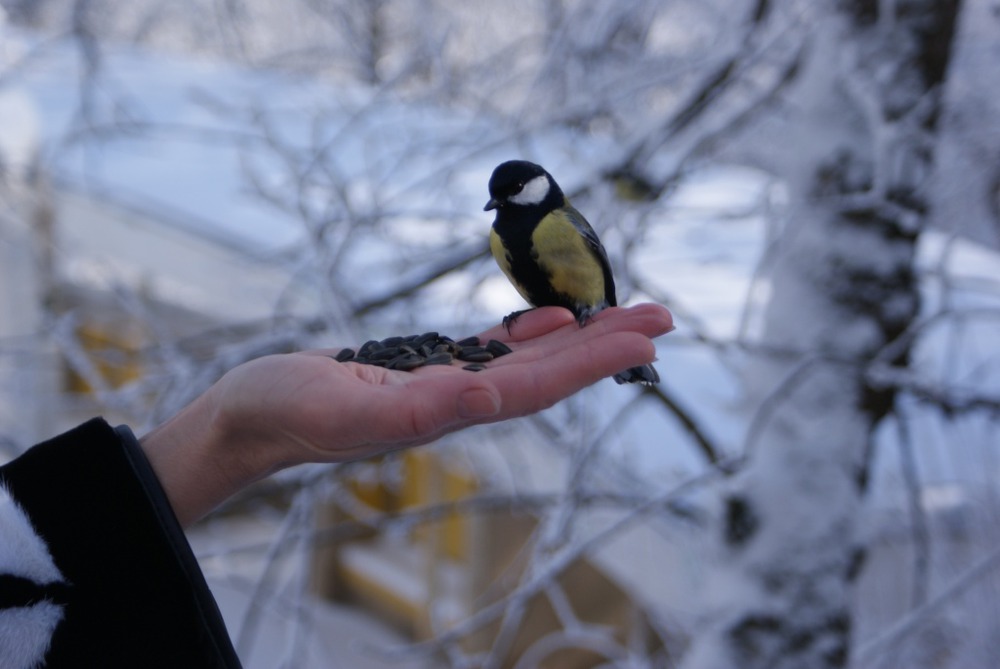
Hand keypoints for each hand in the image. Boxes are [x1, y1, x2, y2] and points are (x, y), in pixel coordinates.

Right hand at [140, 304, 672, 525]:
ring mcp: (445, 385)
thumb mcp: (345, 409)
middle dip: (606, 343)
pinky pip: (489, 348)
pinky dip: (527, 333)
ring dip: (579, 336)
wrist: (252, 416)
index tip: (645, 337)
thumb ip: (417, 411)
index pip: (539, 386)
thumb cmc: (286, 413)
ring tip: (624, 314)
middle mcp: (460, 402)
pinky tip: (552, 319)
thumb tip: (488, 398)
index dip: (593, 360)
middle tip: (663, 317)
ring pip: (528, 357)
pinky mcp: (423, 369)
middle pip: (550, 371)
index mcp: (450, 412)